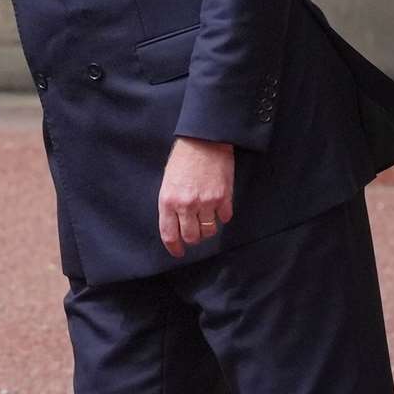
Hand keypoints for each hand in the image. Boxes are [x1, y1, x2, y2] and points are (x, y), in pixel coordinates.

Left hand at [157, 137, 233, 256]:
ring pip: (209, 231)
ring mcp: (206, 203)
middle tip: (194, 233)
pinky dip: (222, 216)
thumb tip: (176, 223)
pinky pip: (225, 218)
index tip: (178, 252)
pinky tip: (219, 208)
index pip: (169, 234)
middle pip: (191, 237)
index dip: (174, 247)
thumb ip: (171, 203)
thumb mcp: (168, 181)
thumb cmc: (183, 159)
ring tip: (206, 220)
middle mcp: (186, 205)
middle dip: (193, 238)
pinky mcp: (224, 198)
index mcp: (168, 200)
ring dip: (207, 229)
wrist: (203, 141)